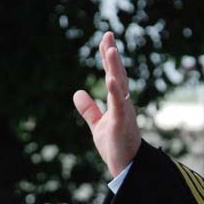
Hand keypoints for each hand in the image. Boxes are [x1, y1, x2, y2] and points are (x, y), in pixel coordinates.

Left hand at [73, 32, 140, 176]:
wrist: (127, 168)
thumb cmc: (116, 147)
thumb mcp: (98, 125)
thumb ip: (89, 109)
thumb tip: (77, 92)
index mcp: (117, 102)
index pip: (112, 75)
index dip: (108, 58)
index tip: (105, 39)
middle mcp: (123, 103)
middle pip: (118, 74)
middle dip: (112, 55)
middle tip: (108, 35)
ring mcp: (124, 112)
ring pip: (120, 86)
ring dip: (115, 67)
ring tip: (111, 50)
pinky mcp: (122, 124)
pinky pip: (119, 105)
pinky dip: (116, 91)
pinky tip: (111, 79)